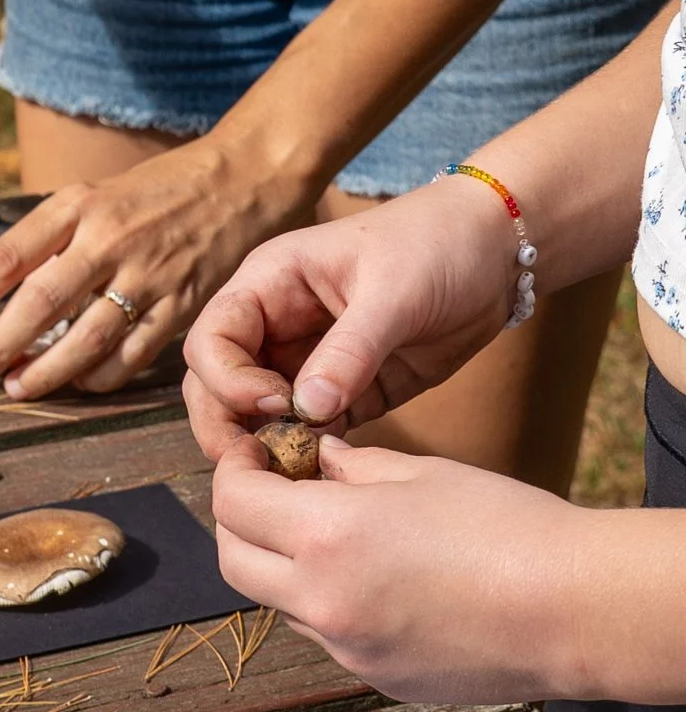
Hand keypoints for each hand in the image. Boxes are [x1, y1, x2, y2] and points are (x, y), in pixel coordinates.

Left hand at [0, 137, 310, 395]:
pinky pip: (131, 355)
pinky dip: (99, 377)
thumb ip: (50, 240)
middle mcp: (109, 238)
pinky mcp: (181, 305)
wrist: (241, 179)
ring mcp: (148, 274)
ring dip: (45, 371)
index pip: (5, 258)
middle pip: (40, 302)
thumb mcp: (93, 196)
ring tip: (18, 385)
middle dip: (2, 344)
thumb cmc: (155, 193)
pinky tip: (78, 384)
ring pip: (85, 338)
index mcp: (77, 206)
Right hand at [183, 177, 517, 459]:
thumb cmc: (439, 244)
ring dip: (261, 445)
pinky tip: (322, 467)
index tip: (274, 401)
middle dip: (226, 424)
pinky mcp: (340, 395)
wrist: (500, 253)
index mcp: (269, 285)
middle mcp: (273, 326)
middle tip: (257, 461)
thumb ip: (350, 351)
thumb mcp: (395, 291)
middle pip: (214, 385)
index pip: (212, 340)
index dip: (227, 377)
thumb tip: (307, 409)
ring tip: (291, 468)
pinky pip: (302, 432)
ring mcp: (302, 363)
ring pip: (251, 416)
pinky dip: (303, 454)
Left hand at [211, 434, 589, 701]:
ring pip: (278, 602)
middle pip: (233, 561)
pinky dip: (330, 606)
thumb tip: (312, 458)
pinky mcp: (370, 676)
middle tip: (269, 494)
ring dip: (285, 567)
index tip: (251, 456)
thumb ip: (353, 467)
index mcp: (325, 536)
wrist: (577, 610)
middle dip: (238, 523)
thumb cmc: (509, 528)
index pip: (233, 503)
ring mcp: (342, 647)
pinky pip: (326, 637)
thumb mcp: (423, 475)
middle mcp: (319, 598)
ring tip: (335, 539)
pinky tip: (380, 584)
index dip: (234, 472)